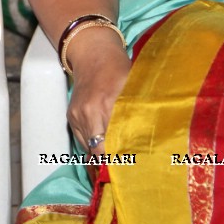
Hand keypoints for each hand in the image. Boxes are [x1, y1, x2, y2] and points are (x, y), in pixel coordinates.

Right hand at [65, 28, 130, 158]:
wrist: (93, 54)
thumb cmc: (117, 68)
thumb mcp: (133, 87)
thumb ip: (138, 112)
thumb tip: (151, 136)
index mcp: (103, 105)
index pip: (108, 145)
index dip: (119, 159)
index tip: (131, 168)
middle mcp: (86, 114)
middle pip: (97, 151)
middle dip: (111, 161)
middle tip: (127, 170)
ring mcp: (76, 116)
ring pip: (88, 149)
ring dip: (102, 155)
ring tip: (117, 161)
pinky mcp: (71, 117)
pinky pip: (83, 140)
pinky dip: (94, 145)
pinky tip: (106, 147)